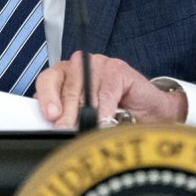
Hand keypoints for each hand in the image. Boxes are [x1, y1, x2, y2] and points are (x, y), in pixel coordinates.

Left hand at [32, 52, 186, 128]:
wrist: (149, 114)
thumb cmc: (115, 115)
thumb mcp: (84, 117)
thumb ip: (66, 117)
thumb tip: (52, 127)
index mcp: (65, 75)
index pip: (47, 81)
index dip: (46, 98)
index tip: (50, 116)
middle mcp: (79, 66)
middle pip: (67, 89)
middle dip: (67, 115)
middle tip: (67, 131)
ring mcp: (99, 64)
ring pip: (86, 92)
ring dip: (87, 115)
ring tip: (89, 129)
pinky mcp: (117, 69)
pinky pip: (106, 92)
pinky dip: (106, 110)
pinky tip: (107, 121)